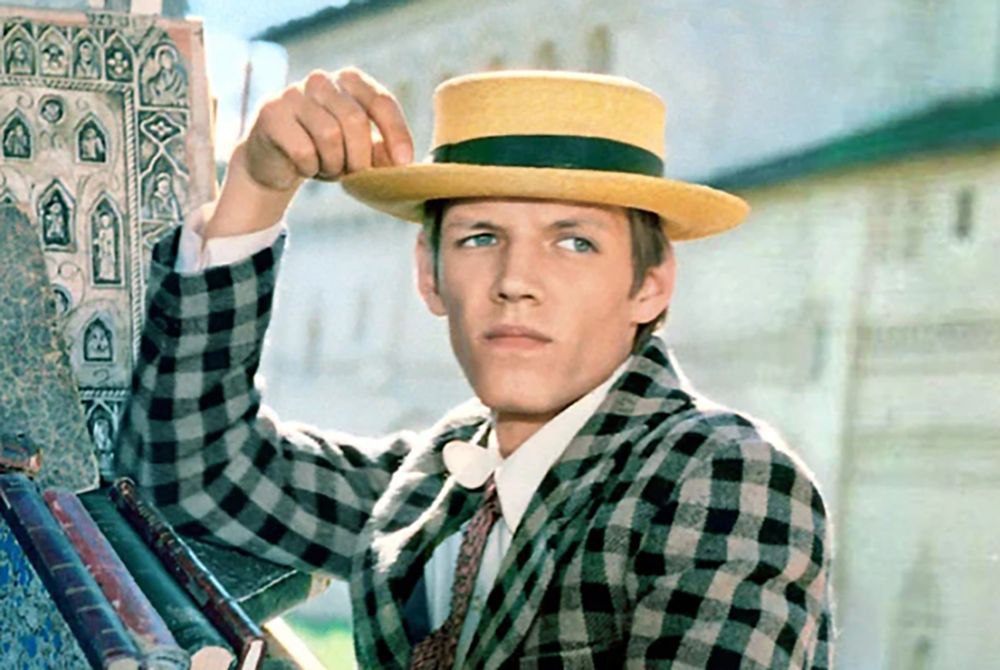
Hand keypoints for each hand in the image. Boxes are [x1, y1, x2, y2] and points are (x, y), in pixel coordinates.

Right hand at [205, 67, 413, 238]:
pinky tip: (305, 166)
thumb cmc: (325, 153)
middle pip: (355, 120)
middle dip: (360, 157)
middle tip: (355, 175)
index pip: (381, 102)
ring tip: (327, 168)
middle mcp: (321, 80)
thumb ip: (382, 153)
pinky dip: (310, 167)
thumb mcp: (359, 152)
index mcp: (350, 81)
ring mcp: (293, 93)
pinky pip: (303, 149)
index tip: (404, 163)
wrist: (275, 162)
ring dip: (334, 164)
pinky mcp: (271, 113)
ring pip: (329, 135)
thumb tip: (404, 163)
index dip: (396, 134)